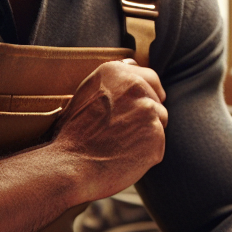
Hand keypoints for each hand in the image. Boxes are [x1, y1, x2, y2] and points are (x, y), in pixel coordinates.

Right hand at [52, 59, 167, 201]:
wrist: (71, 165)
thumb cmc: (74, 134)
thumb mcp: (86, 94)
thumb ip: (113, 81)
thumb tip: (133, 65)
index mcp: (116, 71)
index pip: (149, 76)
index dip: (148, 91)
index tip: (141, 104)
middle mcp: (135, 85)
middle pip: (157, 98)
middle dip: (148, 113)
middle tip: (126, 131)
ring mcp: (148, 109)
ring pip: (160, 120)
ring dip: (147, 132)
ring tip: (120, 145)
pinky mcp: (156, 134)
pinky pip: (159, 143)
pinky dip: (147, 151)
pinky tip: (126, 157)